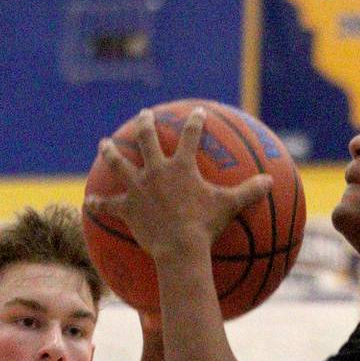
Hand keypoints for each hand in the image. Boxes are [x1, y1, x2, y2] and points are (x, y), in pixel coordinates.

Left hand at [86, 108, 272, 264]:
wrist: (179, 247)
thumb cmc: (205, 226)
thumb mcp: (230, 206)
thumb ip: (249, 192)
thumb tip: (271, 182)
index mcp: (181, 167)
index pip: (190, 136)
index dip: (195, 123)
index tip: (197, 113)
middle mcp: (156, 170)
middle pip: (147, 139)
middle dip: (145, 124)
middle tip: (144, 115)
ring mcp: (138, 188)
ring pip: (119, 163)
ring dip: (111, 152)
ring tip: (104, 143)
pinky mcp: (126, 208)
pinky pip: (109, 205)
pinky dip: (99, 204)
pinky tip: (88, 201)